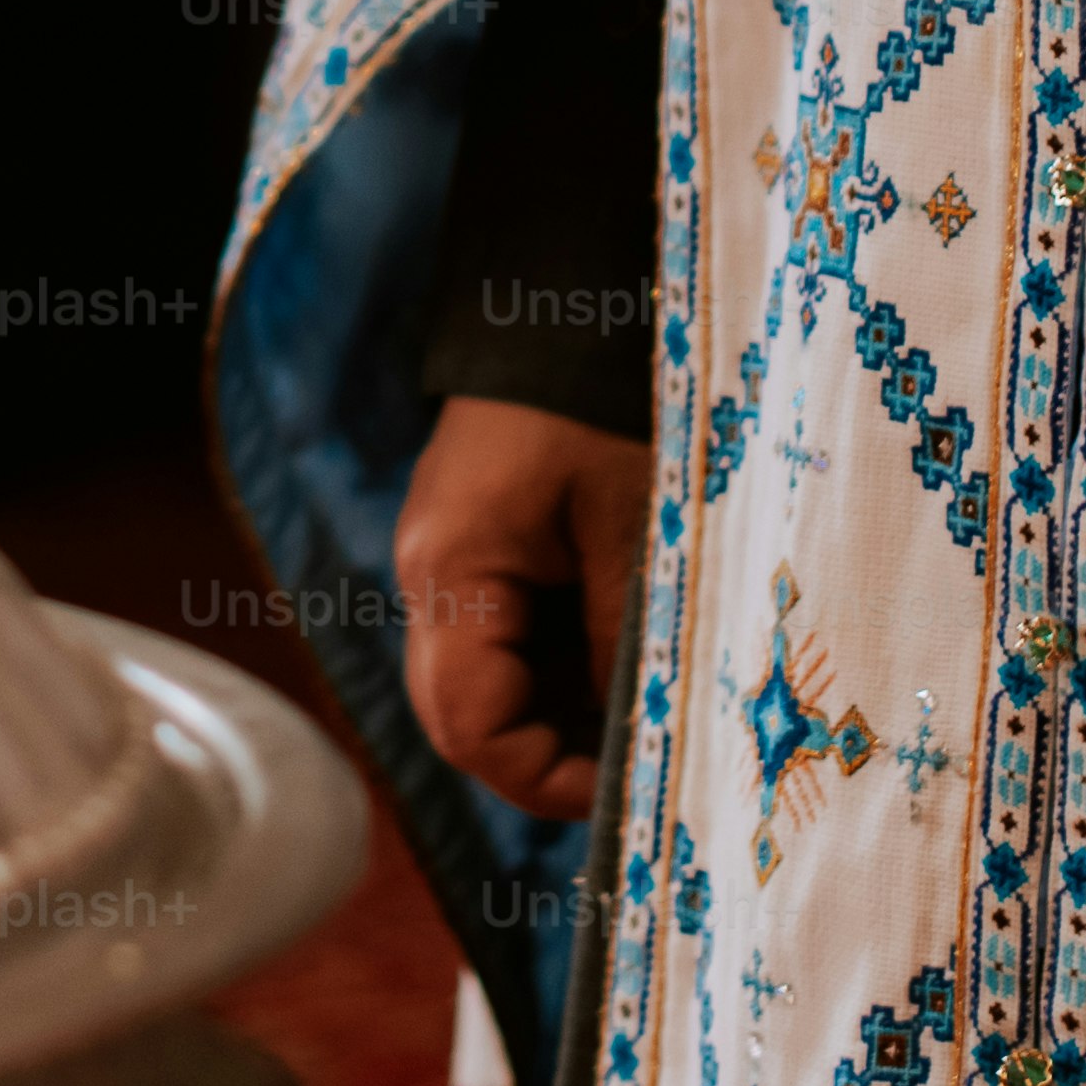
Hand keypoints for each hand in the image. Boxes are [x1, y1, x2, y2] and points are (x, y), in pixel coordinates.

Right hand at [394, 394, 650, 820]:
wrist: (565, 296)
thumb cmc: (602, 399)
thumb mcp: (632, 523)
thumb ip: (624, 637)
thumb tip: (637, 739)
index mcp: (453, 572)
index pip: (470, 727)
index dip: (545, 779)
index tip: (631, 788)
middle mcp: (433, 579)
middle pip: (466, 718)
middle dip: (551, 758)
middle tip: (644, 767)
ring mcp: (453, 566)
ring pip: (493, 686)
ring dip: (564, 716)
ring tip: (652, 716)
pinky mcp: (483, 552)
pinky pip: (513, 642)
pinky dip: (569, 671)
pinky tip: (634, 665)